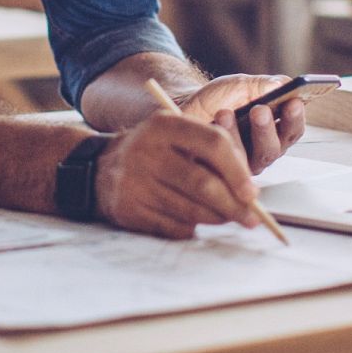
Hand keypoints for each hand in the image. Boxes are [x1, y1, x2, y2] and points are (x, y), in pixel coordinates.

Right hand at [93, 111, 260, 238]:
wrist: (99, 169)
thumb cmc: (154, 153)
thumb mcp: (175, 136)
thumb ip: (210, 153)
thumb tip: (249, 191)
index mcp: (164, 125)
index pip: (213, 144)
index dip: (238, 171)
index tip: (253, 193)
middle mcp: (146, 150)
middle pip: (203, 183)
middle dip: (233, 205)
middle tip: (251, 218)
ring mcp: (135, 181)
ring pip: (190, 210)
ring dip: (216, 218)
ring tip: (227, 218)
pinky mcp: (128, 208)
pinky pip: (172, 226)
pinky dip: (191, 227)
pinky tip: (194, 221)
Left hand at [178, 75, 306, 173]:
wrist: (186, 110)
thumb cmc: (219, 99)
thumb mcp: (241, 86)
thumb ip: (262, 85)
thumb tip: (283, 85)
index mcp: (276, 130)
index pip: (293, 129)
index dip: (296, 117)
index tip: (294, 101)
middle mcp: (264, 151)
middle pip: (276, 148)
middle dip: (268, 128)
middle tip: (260, 110)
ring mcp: (245, 165)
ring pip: (252, 159)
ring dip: (241, 136)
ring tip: (228, 113)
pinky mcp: (225, 174)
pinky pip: (228, 165)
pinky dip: (222, 141)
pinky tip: (216, 123)